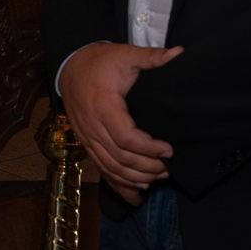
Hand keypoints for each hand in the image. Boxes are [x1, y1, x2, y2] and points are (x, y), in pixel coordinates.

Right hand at [56, 42, 181, 203]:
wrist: (70, 66)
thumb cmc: (100, 62)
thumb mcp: (126, 54)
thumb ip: (152, 57)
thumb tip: (179, 53)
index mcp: (104, 106)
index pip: (126, 138)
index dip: (149, 149)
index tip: (169, 149)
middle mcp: (92, 127)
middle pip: (119, 158)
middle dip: (146, 168)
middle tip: (168, 168)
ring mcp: (87, 138)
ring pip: (110, 168)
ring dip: (135, 179)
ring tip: (157, 179)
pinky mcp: (87, 144)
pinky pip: (101, 170)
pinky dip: (118, 185)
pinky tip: (135, 196)